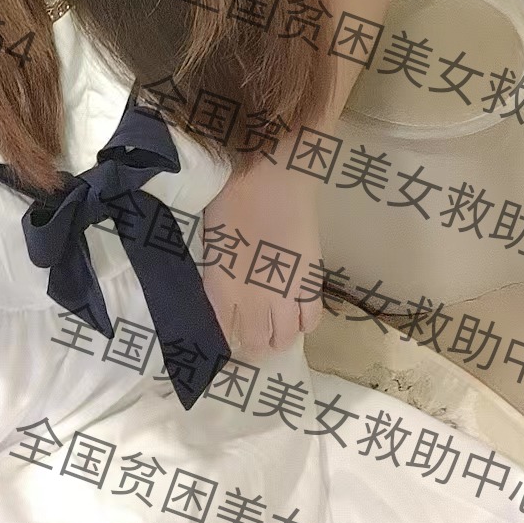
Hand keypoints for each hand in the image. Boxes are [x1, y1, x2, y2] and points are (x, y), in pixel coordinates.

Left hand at [201, 159, 323, 361]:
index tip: (231, 331)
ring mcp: (284, 295)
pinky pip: (311, 321)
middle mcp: (252, 302)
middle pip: (256, 344)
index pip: (225, 335)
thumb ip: (217, 275)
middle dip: (254, 343)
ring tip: (276, 322)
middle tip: (254, 330)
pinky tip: (297, 311)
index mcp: (220, 290)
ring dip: (279, 336)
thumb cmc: (232, 198)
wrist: (271, 177)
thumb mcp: (212, 241)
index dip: (229, 338)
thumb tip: (226, 293)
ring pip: (285, 339)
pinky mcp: (310, 283)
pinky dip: (303, 322)